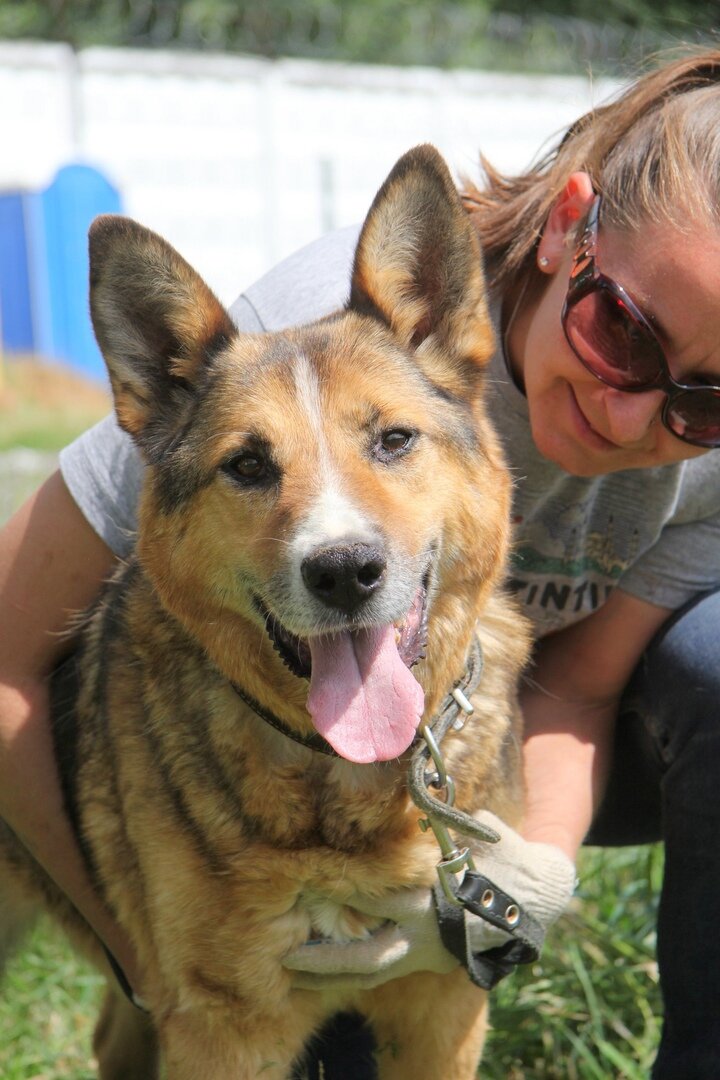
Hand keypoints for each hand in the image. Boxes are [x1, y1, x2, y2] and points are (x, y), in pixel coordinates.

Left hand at [283, 810, 574, 990]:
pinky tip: (320, 976)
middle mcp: (422, 931)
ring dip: (330, 975)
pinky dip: (350, 976)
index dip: (340, 888)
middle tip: (287, 950)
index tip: (306, 876)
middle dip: (326, 954)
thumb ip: (444, 820)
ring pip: (370, 973)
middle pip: (366, 950)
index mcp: (432, 897)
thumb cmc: (503, 859)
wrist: (537, 901)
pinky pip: (380, 974)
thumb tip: (423, 780)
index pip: (376, 894)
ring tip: (290, 970)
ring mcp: (424, 953)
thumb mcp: (476, 833)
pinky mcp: (426, 962)